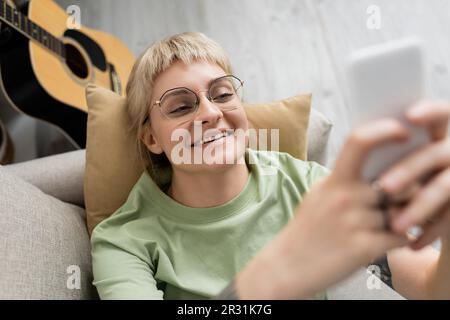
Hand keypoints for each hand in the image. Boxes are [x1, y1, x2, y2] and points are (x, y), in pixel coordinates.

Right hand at [241, 118, 409, 298]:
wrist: (286, 267)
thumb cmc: (305, 232)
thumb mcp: (318, 197)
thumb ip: (345, 182)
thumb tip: (379, 171)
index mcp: (332, 181)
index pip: (360, 141)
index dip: (386, 130)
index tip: (404, 133)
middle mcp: (343, 197)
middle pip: (397, 183)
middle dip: (407, 193)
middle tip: (400, 202)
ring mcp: (354, 222)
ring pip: (402, 212)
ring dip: (401, 220)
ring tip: (384, 228)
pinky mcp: (364, 248)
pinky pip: (400, 237)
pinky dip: (398, 241)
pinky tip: (382, 243)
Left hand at [379, 100, 449, 249]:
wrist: (433, 210)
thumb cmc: (401, 179)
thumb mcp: (400, 162)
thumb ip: (389, 152)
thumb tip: (358, 142)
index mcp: (438, 135)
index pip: (442, 114)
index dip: (431, 111)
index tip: (410, 116)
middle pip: (435, 154)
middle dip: (410, 170)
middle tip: (385, 187)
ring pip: (445, 188)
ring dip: (420, 208)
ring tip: (395, 226)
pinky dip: (430, 233)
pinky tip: (410, 245)